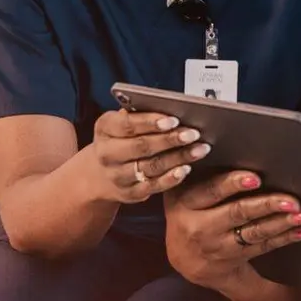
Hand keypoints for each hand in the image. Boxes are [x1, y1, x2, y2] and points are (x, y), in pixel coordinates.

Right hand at [77, 110, 209, 203]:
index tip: (174, 120)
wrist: (99, 174)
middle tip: (194, 133)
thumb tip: (173, 107)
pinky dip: (170, 178)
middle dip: (170, 140)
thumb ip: (141, 115)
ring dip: (178, 158)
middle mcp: (106, 154)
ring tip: (200, 149)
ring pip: (150, 167)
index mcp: (105, 129)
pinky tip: (186, 169)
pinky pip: (152, 187)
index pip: (127, 125)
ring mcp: (116, 176)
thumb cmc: (121, 139)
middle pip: (141, 146)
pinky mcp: (128, 193)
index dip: (151, 122)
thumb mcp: (122, 123)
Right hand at [163, 170, 300, 293]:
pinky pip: (262, 247)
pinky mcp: (233, 259)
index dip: (233, 184)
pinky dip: (285, 237)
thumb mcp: (187, 197)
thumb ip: (206, 178)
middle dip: (267, 205)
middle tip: (291, 201)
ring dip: (282, 222)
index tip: (256, 178)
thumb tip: (245, 152)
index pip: (210, 190)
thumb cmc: (192, 215)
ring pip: (254, 232)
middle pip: (237, 213)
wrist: (186, 261)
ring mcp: (216, 246)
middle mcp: (199, 226)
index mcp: (186, 202)